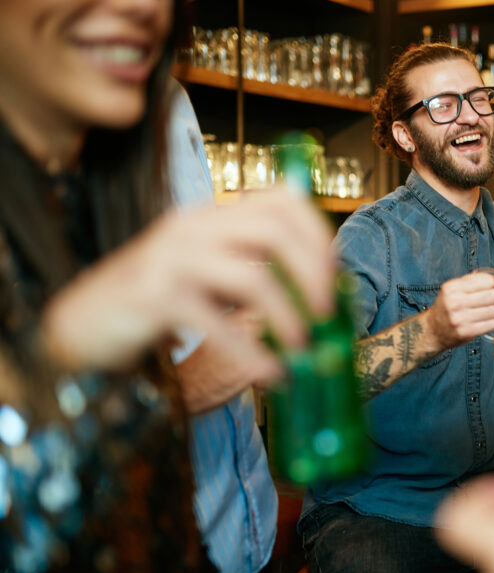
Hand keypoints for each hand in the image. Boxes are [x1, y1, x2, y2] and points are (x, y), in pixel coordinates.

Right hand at [42, 191, 334, 379]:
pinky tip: (270, 373)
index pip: (280, 199)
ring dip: (287, 316)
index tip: (334, 272)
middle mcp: (192, 226)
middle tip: (326, 313)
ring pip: (252, 276)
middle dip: (312, 272)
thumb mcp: (209, 276)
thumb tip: (320, 296)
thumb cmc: (156, 304)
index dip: (316, 232)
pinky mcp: (154, 296)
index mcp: (211, 214)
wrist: (80, 327)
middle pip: (274, 230)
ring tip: (303, 348)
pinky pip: (217, 323)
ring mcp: (171, 257)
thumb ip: (253, 272)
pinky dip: (251, 352)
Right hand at [424, 271, 493, 349]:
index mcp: (452, 287)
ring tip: (487, 310)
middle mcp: (455, 302)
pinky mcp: (466, 333)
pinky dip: (492, 322)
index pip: (487, 281)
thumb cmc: (449, 306)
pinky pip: (492, 324)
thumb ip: (480, 279)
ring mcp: (460, 319)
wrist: (433, 330)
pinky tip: (484, 320)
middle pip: (493, 296)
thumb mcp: (457, 288)